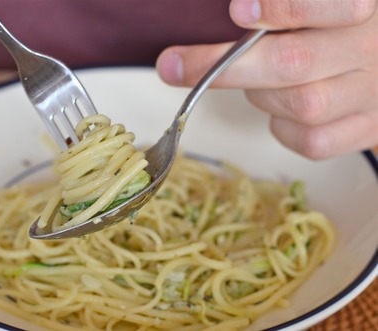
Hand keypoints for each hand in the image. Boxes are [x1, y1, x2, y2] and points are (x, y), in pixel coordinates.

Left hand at [156, 0, 377, 159]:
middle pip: (293, 61)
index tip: (237, 11)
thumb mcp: (315, 9)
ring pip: (302, 105)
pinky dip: (285, 129)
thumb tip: (235, 14)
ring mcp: (370, 96)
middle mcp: (369, 50)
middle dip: (224, 66)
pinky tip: (284, 109)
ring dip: (262, 96)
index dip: (281, 8)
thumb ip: (285, 9)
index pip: (329, 3)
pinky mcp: (366, 131)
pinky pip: (312, 142)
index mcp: (358, 6)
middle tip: (173, 65)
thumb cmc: (335, 32)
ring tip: (261, 81)